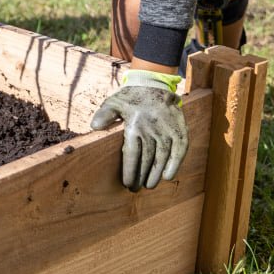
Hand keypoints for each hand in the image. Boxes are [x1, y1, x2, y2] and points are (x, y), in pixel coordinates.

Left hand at [90, 70, 186, 191]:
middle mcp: (151, 130)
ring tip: (149, 186)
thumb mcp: (113, 102)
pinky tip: (168, 176)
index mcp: (134, 126)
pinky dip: (175, 164)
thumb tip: (94, 126)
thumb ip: (104, 115)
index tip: (127, 183)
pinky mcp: (179, 129)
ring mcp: (166, 130)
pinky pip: (179, 150)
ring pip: (162, 158)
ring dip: (156, 174)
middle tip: (136, 189)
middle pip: (146, 160)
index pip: (132, 155)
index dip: (130, 171)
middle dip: (141, 177)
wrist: (154, 84)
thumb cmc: (130, 97)